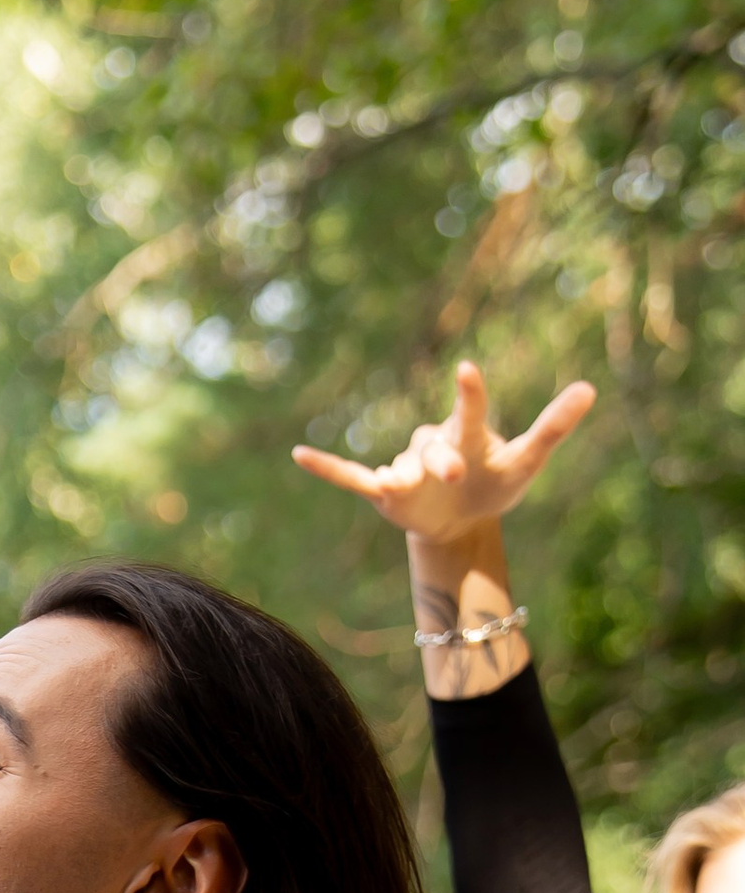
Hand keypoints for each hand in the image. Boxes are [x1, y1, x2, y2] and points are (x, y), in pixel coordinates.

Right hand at [291, 359, 593, 542]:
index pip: (472, 413)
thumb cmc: (496, 483)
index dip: (470, 394)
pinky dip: (327, 467)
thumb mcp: (527, 461)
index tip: (466, 370)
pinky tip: (299, 455)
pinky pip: (350, 476)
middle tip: (454, 474)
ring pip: (400, 469)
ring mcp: (406, 468)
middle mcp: (435, 447)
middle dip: (442, 461)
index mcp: (469, 436)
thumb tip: (592, 386)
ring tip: (406, 487)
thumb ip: (554, 427)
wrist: (462, 522)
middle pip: (434, 448)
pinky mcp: (383, 492)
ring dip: (404, 479)